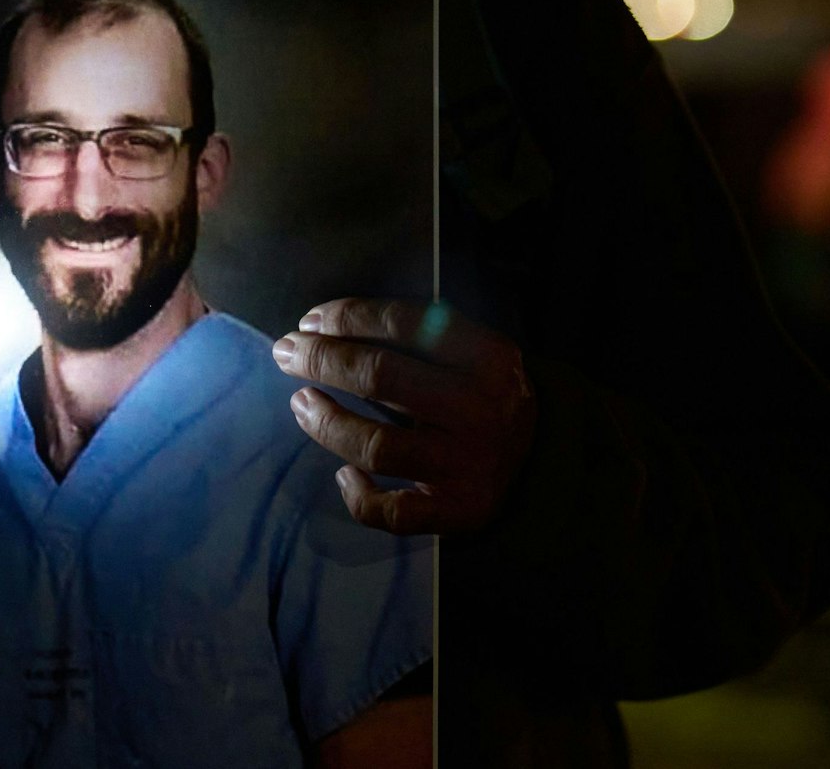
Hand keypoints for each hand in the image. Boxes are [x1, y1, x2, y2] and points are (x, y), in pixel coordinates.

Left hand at [273, 298, 534, 535]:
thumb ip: (414, 337)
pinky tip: (344, 475)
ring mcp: (469, 464)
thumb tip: (321, 328)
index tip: (308, 321)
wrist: (542, 462)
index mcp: (488, 357)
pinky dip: (359, 494)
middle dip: (321, 360)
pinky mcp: (457, 511)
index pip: (403, 323)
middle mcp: (481, 409)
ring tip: (301, 403)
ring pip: (376, 445)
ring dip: (326, 421)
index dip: (346, 318)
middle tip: (287, 353)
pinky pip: (392, 511)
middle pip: (380, 377)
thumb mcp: (468, 354)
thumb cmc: (481, 396)